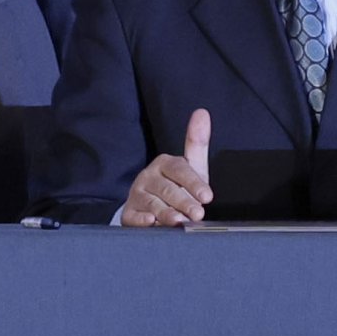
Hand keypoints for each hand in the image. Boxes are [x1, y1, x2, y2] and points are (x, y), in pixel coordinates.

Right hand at [119, 108, 214, 227]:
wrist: (151, 208)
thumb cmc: (177, 187)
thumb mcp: (191, 167)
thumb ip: (197, 142)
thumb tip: (202, 112)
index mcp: (164, 163)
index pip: (180, 170)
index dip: (193, 183)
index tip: (207, 196)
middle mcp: (148, 177)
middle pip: (167, 189)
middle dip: (183, 201)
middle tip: (197, 213)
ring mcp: (137, 195)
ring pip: (152, 204)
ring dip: (165, 213)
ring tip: (178, 221)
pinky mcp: (129, 213)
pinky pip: (134, 216)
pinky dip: (142, 220)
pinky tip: (150, 222)